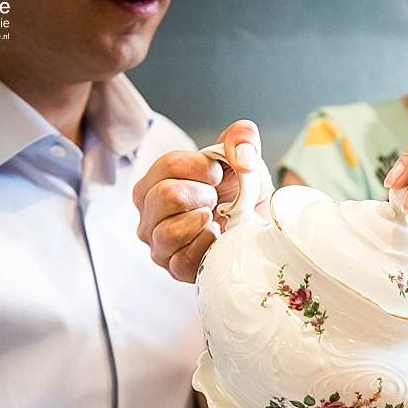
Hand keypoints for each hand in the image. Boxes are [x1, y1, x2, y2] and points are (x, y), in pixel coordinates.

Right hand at [133, 120, 271, 281]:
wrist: (258, 227)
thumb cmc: (241, 194)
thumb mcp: (245, 158)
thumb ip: (241, 137)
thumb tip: (240, 150)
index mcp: (155, 182)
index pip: (168, 165)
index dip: (202, 167)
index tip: (218, 175)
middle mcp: (149, 214)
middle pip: (166, 195)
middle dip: (203, 194)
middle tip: (216, 200)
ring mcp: (159, 244)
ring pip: (169, 231)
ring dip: (203, 221)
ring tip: (215, 218)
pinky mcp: (175, 270)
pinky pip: (183, 260)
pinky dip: (206, 246)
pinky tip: (217, 237)